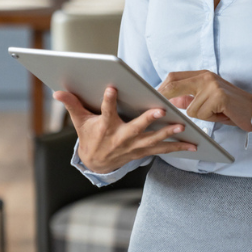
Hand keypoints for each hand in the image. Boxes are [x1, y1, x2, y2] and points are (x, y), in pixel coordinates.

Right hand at [53, 86, 196, 174]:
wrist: (96, 163)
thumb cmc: (90, 136)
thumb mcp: (80, 121)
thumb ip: (72, 104)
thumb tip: (57, 91)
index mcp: (105, 127)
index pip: (106, 111)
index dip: (107, 100)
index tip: (111, 88)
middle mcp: (121, 138)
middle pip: (136, 128)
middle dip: (148, 121)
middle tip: (160, 112)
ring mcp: (134, 147)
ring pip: (153, 140)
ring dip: (168, 134)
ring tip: (182, 127)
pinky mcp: (143, 152)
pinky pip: (162, 150)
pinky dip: (177, 147)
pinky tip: (193, 143)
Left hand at [158, 70, 251, 130]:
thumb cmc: (229, 107)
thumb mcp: (207, 100)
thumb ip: (188, 98)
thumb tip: (169, 101)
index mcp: (202, 75)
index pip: (174, 76)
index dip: (161, 87)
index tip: (151, 96)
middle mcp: (205, 77)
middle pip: (174, 85)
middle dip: (164, 97)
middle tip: (158, 107)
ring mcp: (212, 85)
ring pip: (190, 108)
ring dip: (199, 116)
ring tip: (215, 113)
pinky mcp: (218, 97)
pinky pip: (201, 113)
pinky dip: (209, 118)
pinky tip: (221, 114)